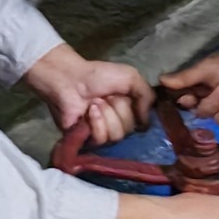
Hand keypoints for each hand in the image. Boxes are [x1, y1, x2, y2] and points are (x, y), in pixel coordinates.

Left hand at [23, 44, 152, 144]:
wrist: (71, 79)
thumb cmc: (99, 76)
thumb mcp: (131, 77)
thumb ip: (147, 96)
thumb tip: (146, 122)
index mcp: (131, 109)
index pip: (145, 123)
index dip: (138, 111)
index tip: (130, 98)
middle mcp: (120, 123)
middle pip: (131, 129)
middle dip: (120, 109)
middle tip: (107, 96)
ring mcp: (104, 134)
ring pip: (117, 136)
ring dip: (107, 115)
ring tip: (95, 103)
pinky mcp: (88, 142)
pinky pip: (102, 139)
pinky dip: (97, 122)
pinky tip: (89, 111)